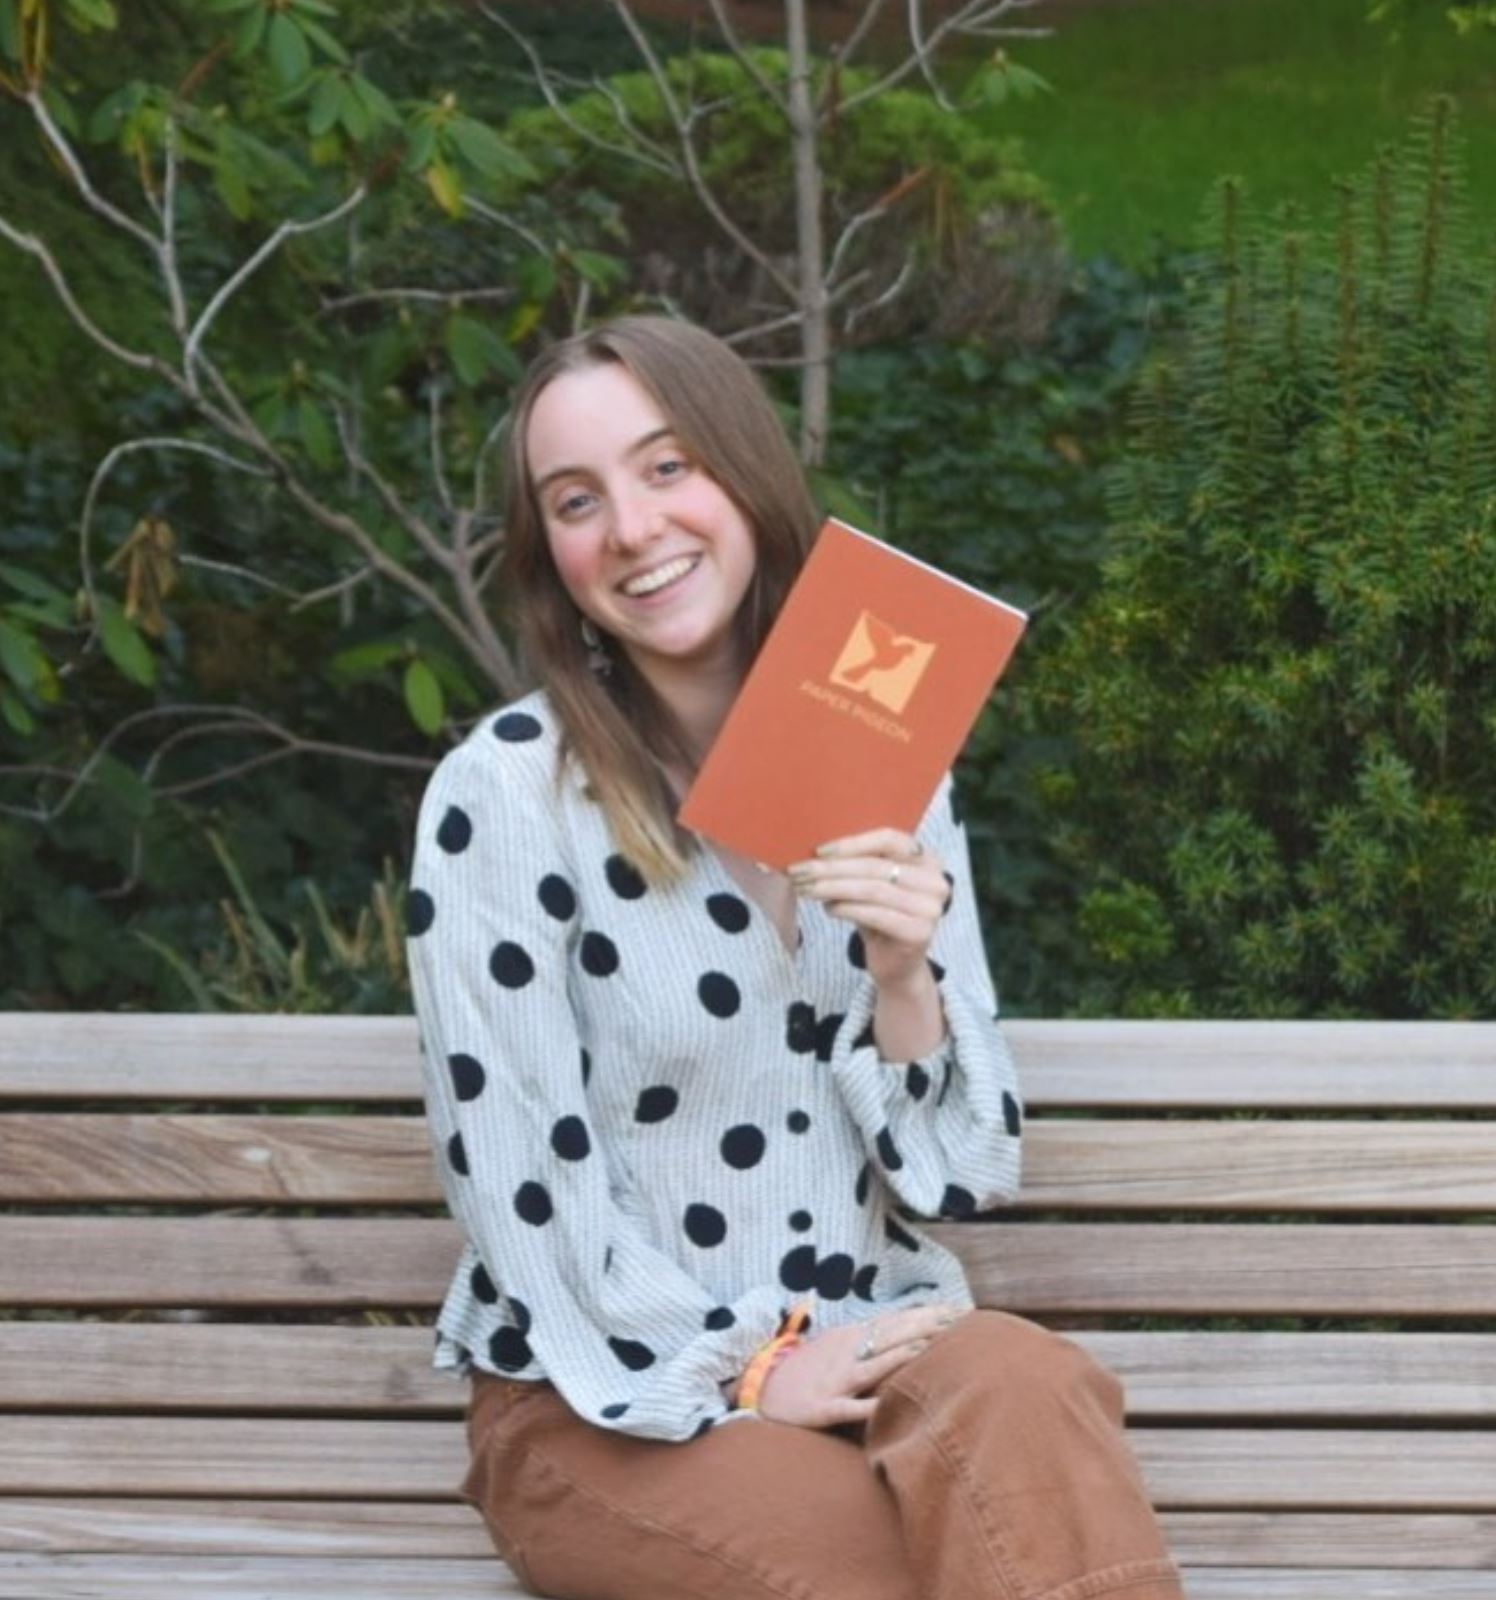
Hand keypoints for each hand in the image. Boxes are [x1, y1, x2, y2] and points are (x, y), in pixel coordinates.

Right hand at [755, 1304, 969, 1429]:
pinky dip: (865, 1407)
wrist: (759, 1389)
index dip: (929, 1315)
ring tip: (929, 1349)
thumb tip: (904, 1332)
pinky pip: (846, 1408)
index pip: (897, 1321)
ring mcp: (834, 1380)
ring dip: (900, 1357)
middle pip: (891, 1337)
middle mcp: (846, 1353)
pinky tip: (885, 1407)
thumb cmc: (805, 1370)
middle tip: (961, 1322)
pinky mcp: (821, 1408)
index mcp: (851, 1337)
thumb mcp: (836, 1344)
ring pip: (872, 1367)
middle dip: (926, 1329)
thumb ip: (868, 1337)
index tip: (961, 1310)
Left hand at [788, 827, 950, 991]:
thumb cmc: (880, 918)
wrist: (897, 965)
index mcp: (927, 859)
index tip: (819, 851)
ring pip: (872, 889)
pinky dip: (846, 908)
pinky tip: (828, 908)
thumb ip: (857, 865)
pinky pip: (874, 914)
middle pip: (875, 866)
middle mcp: (936, 881)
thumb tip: (816, 852)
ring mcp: (931, 908)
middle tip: (800, 871)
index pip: (888, 839)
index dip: (851, 844)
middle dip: (832, 868)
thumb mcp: (871, 884)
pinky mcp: (919, 932)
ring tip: (806, 889)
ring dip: (832, 887)